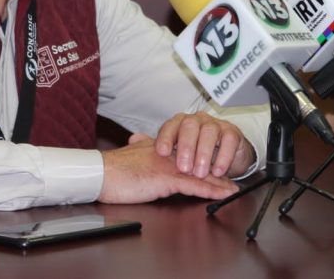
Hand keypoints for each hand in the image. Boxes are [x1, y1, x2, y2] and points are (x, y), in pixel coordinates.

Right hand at [98, 137, 238, 203]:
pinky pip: (194, 185)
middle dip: (216, 171)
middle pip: (197, 162)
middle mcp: (167, 155)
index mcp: (159, 147)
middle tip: (232, 179)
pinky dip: (210, 190)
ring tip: (233, 189)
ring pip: (200, 173)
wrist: (100, 173)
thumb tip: (138, 139)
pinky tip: (221, 195)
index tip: (214, 165)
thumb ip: (138, 146)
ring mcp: (168, 166)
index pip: (186, 152)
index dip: (201, 159)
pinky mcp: (166, 179)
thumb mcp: (128, 153)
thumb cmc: (111, 168)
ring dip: (219, 183)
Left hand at [151, 112, 255, 178]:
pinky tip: (218, 171)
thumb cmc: (196, 151)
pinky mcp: (232, 134)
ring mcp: (215, 125)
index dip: (165, 138)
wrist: (225, 151)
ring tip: (200, 173)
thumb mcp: (176, 151)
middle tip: (183, 168)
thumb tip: (133, 140)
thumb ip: (155, 145)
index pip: (170, 126)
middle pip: (189, 127)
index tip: (160, 153)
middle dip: (186, 147)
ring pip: (208, 133)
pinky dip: (223, 157)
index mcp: (180, 123)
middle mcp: (197, 120)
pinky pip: (228, 141)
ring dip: (204, 154)